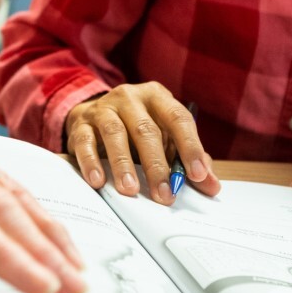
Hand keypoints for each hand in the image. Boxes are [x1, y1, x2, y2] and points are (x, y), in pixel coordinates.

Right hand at [64, 82, 219, 204]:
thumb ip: (186, 160)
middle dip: (157, 166)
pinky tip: (99, 181)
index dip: (190, 147)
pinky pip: (85, 141)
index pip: (178, 118)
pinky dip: (91, 162)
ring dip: (124, 164)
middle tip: (165, 195)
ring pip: (115, 133)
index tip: (198, 175)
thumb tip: (210, 185)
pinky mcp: (80, 123)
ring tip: (131, 190)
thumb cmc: (136, 130)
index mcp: (157, 97)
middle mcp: (130, 97)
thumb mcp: (164, 139)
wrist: (93, 115)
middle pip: (146, 130)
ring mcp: (103, 108)